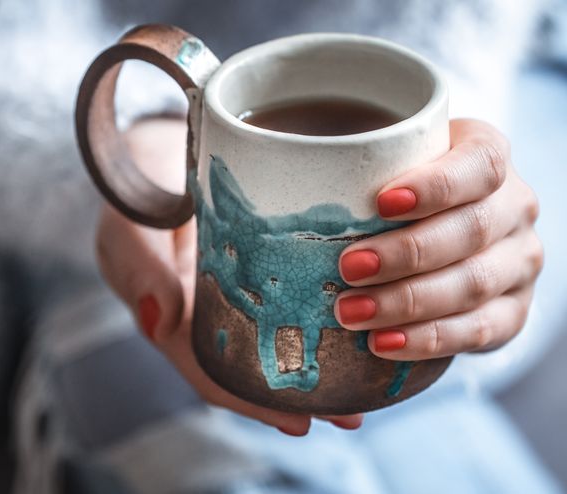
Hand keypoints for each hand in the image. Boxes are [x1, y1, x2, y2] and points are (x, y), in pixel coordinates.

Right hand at [96, 118, 362, 434]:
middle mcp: (209, 313)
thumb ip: (140, 267)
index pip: (210, 372)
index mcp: (174, 318)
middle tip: (353, 414)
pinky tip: (364, 314)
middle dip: (299, 395)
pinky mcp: (263, 261)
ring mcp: (237, 290)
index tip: (299, 421)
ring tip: (371, 384)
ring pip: (278, 337)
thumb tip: (158, 324)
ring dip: (320, 363)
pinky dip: (324, 312)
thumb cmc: (137, 188)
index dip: (251, 401)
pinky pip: (292, 294)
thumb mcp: (129, 225)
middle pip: (253, 367)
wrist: (159, 151)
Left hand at [335, 119, 542, 359]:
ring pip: (473, 284)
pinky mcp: (513, 310)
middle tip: (348, 267)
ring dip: (407, 302)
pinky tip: (382, 344)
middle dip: (406, 253)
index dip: (436, 185)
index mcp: (486, 155)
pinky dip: (427, 340)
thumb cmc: (393, 191)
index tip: (380, 203)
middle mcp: (514, 207)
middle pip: (470, 230)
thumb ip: (343, 156)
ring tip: (349, 313)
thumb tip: (249, 158)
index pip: (480, 164)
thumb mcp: (381, 160)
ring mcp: (518, 261)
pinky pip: (479, 331)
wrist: (440, 234)